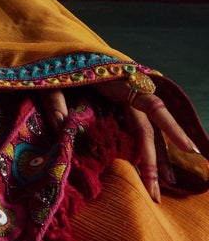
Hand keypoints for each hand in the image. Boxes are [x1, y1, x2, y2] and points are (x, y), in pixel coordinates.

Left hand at [38, 76, 199, 203]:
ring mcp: (124, 101)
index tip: (189, 149)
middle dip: (154, 162)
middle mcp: (127, 93)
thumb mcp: (51, 80)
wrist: (56, 47)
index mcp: (119, 82)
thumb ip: (56, 102)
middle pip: (148, 130)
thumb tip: (63, 128)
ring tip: (157, 192)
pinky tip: (147, 173)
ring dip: (153, 162)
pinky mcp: (117, 108)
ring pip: (145, 134)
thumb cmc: (56, 62)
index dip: (171, 127)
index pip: (151, 105)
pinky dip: (142, 152)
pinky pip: (135, 131)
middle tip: (155, 193)